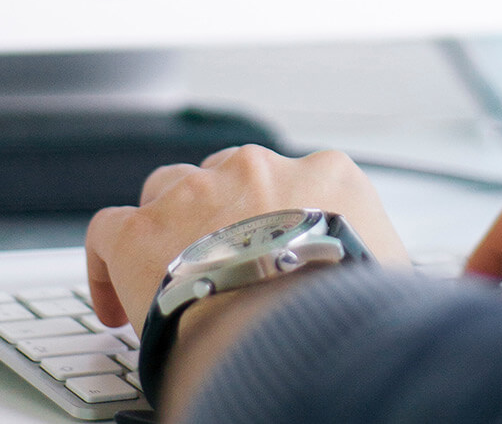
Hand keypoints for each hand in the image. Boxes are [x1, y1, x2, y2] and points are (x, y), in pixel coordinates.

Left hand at [85, 144, 408, 334]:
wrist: (302, 330)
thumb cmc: (354, 311)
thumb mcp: (395, 275)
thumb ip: (381, 259)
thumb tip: (387, 284)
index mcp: (327, 178)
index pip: (300, 181)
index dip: (279, 216)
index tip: (270, 249)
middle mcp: (258, 170)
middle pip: (227, 176)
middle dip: (219, 212)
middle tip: (220, 263)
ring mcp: (195, 194)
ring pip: (166, 190)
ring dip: (165, 227)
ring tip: (167, 276)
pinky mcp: (140, 230)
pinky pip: (107, 230)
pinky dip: (106, 263)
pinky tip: (116, 306)